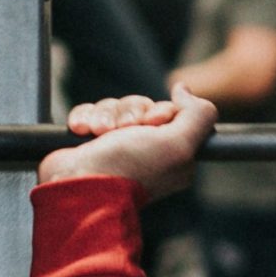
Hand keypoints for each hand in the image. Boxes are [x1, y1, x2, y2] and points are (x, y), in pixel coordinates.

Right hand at [38, 86, 217, 203]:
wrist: (78, 186)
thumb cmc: (128, 168)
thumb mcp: (178, 144)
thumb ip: (197, 115)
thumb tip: (184, 90)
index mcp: (173, 155)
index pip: (170, 112)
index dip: (159, 111)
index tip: (151, 123)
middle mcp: (147, 150)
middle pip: (141, 106)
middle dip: (129, 113)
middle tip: (123, 130)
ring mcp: (117, 147)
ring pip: (114, 107)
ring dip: (105, 115)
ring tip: (99, 132)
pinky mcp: (91, 142)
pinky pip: (90, 112)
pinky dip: (85, 118)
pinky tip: (82, 131)